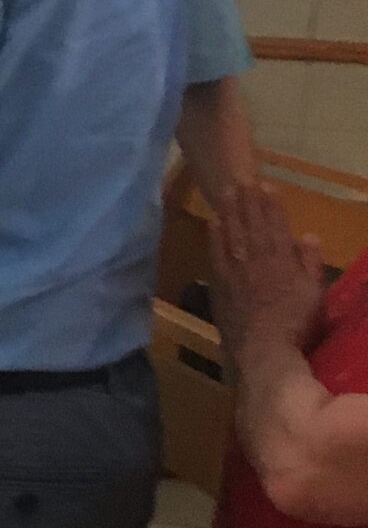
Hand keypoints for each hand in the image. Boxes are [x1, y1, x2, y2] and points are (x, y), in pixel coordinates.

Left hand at [212, 182, 326, 358]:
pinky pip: (215, 253)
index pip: (275, 226)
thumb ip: (310, 262)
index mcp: (281, 261)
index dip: (271, 206)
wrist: (263, 348)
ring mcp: (234, 271)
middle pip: (251, 225)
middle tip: (242, 179)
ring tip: (227, 192)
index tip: (267, 187)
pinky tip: (212, 221)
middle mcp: (256, 261)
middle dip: (248, 202)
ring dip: (230, 211)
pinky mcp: (218, 284)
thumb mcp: (314, 292)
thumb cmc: (295, 323)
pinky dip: (214, 236)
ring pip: (232, 234)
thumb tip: (307, 235)